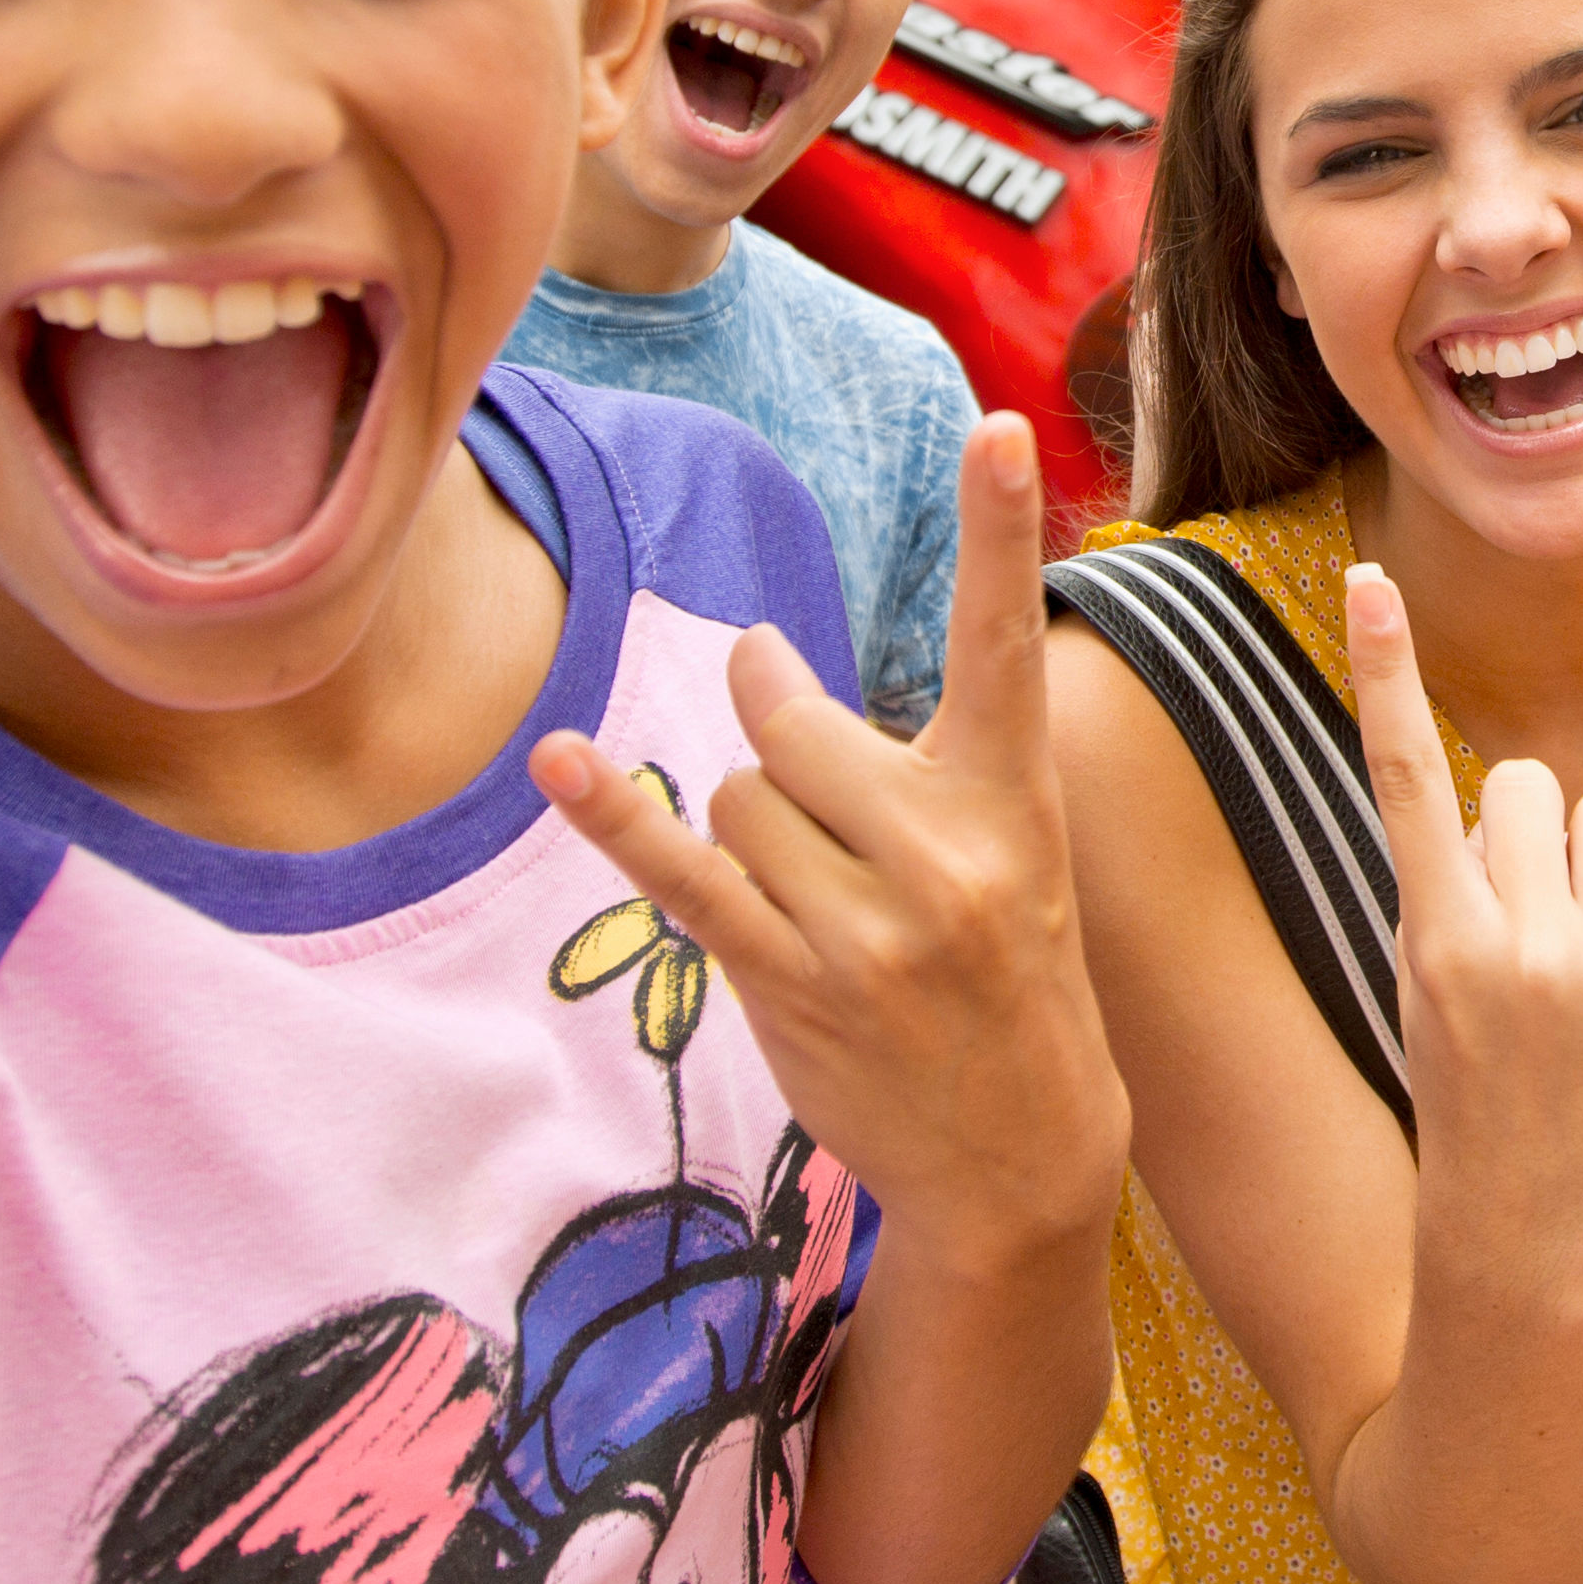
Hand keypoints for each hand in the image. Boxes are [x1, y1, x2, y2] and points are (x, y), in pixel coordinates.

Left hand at [530, 411, 1127, 1270]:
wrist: (1019, 1154)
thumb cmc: (1005, 969)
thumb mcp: (1004, 849)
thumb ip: (902, 755)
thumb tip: (753, 665)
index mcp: (1012, 801)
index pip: (1005, 642)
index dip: (1004, 531)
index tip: (1002, 429)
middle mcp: (944, 857)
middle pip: (796, 725)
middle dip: (773, 718)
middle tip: (802, 754)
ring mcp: (865, 929)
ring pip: (739, 794)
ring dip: (750, 820)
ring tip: (820, 891)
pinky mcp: (788, 984)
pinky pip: (683, 874)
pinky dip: (616, 814)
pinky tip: (563, 761)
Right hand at [1347, 558, 1582, 1275]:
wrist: (1520, 1225)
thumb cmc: (1463, 1089)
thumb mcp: (1418, 985)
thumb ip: (1452, 882)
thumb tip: (1510, 801)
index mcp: (1439, 938)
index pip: (1404, 776)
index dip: (1383, 675)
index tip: (1370, 578)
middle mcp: (1527, 944)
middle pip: (1529, 785)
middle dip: (1522, 832)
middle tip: (1520, 925)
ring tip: (1582, 944)